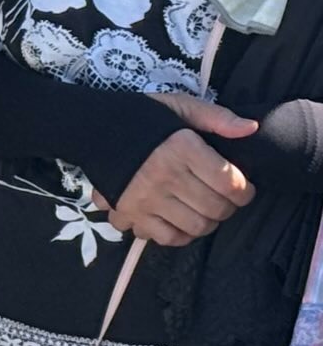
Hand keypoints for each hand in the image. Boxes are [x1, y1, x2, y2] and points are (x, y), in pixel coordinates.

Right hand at [106, 96, 256, 245]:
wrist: (94, 133)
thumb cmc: (145, 119)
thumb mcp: (182, 107)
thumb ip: (218, 118)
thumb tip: (252, 129)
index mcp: (182, 149)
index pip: (230, 183)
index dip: (246, 191)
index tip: (245, 189)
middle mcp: (164, 177)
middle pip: (215, 208)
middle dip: (229, 208)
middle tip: (227, 201)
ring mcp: (145, 199)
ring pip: (194, 226)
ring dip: (208, 223)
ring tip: (206, 212)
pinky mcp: (129, 214)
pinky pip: (166, 237)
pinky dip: (180, 235)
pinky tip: (181, 222)